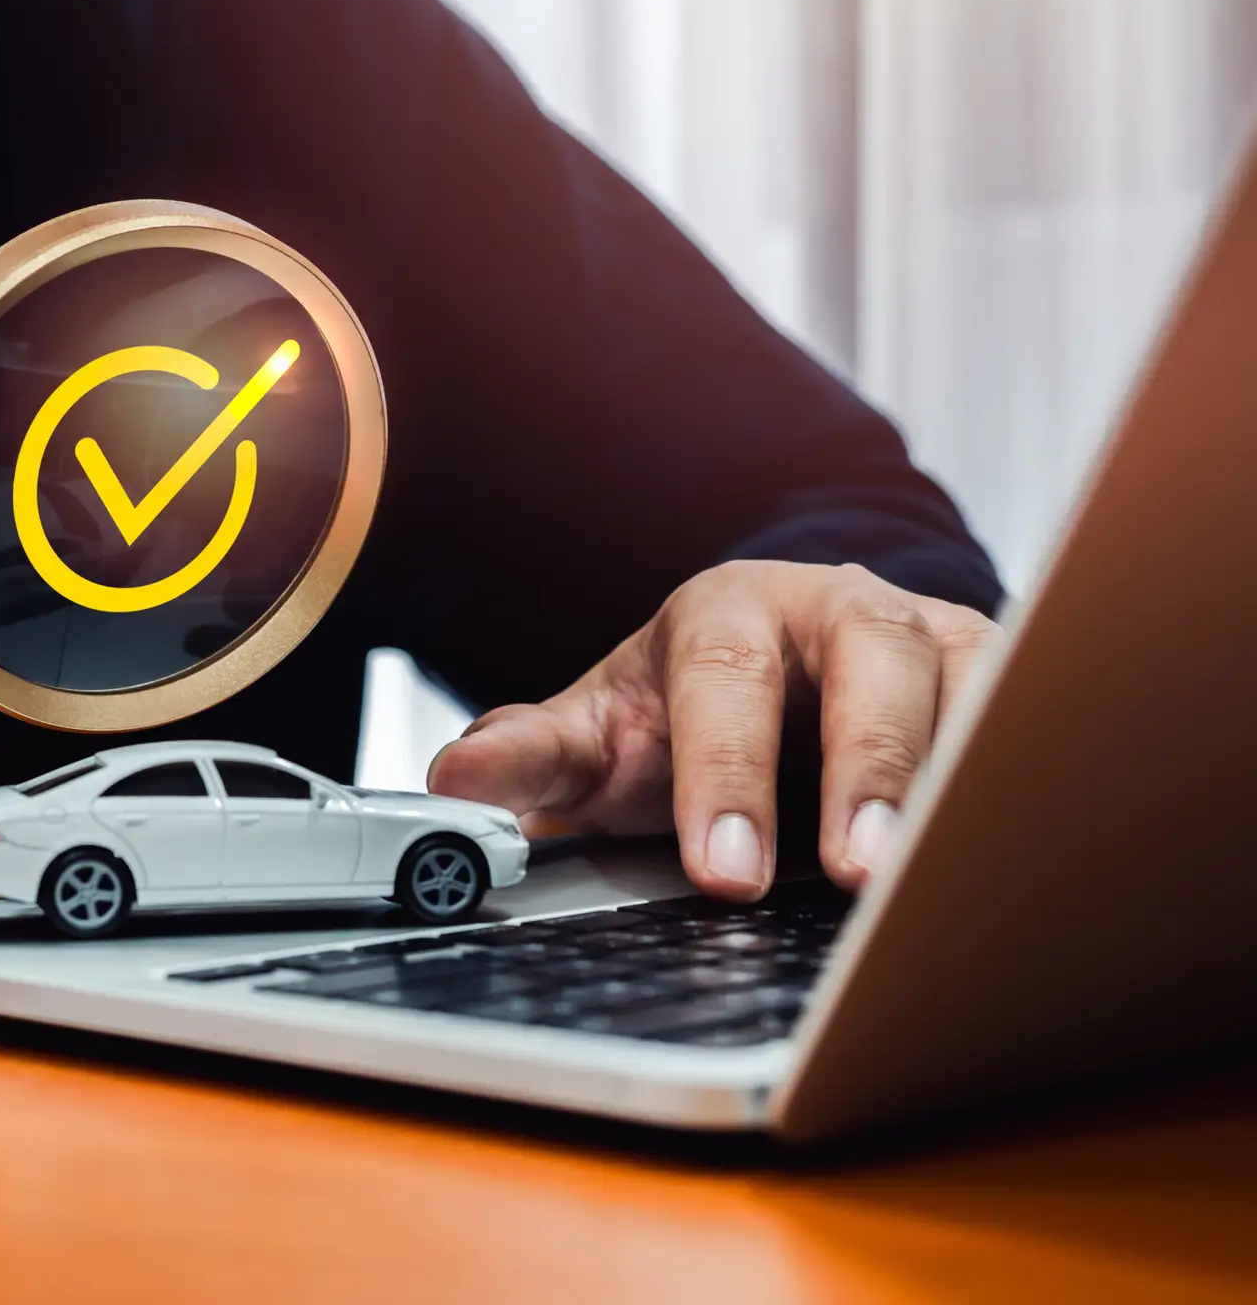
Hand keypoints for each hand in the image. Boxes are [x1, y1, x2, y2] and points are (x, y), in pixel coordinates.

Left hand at [428, 561, 1000, 897]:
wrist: (787, 672)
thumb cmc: (688, 714)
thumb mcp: (606, 732)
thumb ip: (535, 755)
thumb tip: (451, 779)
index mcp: (727, 612)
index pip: (725, 677)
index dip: (726, 771)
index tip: (725, 871)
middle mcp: (838, 608)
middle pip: (869, 660)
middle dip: (866, 767)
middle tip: (857, 874)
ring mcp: (931, 633)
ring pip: (971, 679)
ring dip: (963, 774)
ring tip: (946, 874)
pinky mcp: (998, 674)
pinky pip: (1032, 715)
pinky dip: (1029, 775)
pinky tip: (1021, 847)